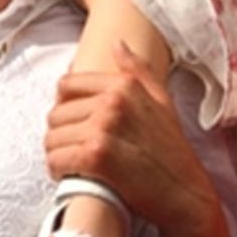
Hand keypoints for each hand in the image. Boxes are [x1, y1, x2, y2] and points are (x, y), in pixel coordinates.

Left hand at [44, 42, 217, 234]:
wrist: (184, 193)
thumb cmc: (171, 149)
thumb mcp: (161, 101)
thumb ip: (137, 70)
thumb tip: (116, 43)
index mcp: (124, 85)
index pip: (66, 85)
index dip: (64, 106)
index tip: (74, 123)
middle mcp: (112, 102)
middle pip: (56, 113)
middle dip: (62, 133)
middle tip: (75, 148)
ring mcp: (102, 129)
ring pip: (52, 138)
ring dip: (58, 154)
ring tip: (73, 163)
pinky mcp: (95, 158)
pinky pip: (55, 160)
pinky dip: (58, 171)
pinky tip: (72, 176)